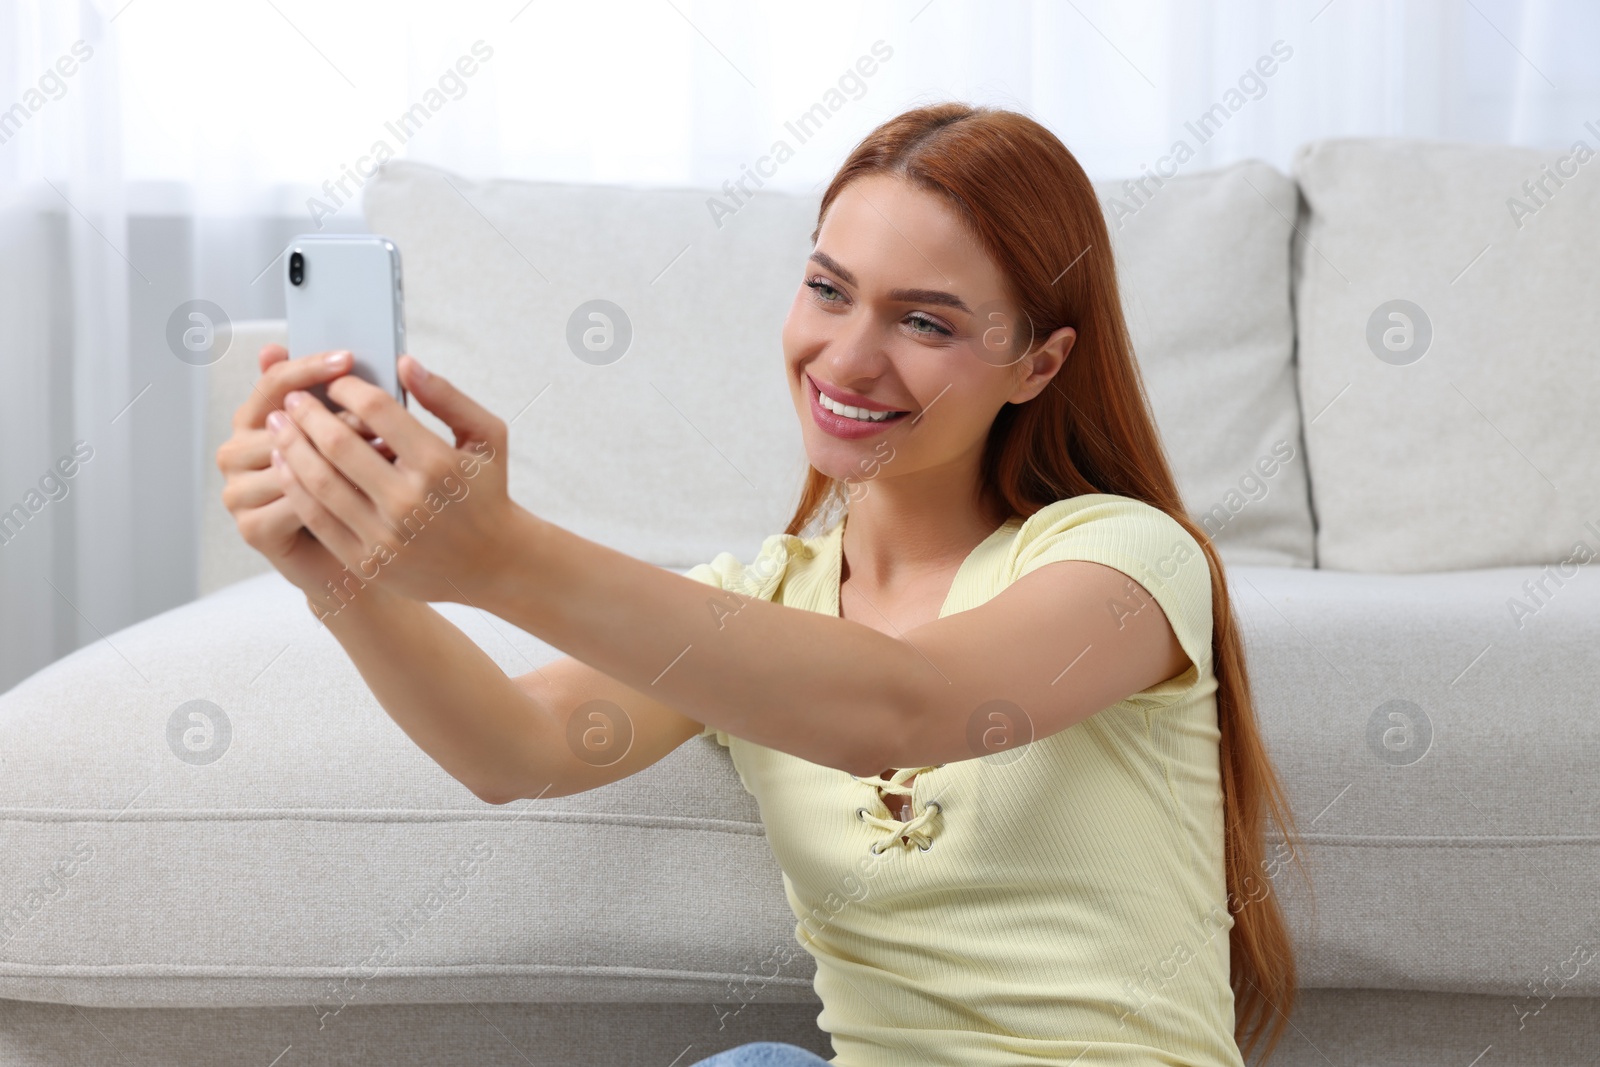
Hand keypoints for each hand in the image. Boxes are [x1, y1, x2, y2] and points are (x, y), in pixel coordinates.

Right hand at [219, 345, 391, 598]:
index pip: (274, 382)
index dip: (310, 368)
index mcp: (254, 419)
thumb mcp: (346, 432)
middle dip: (337, 418)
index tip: (349, 358)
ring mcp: (238, 491)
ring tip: (387, 451)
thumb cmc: (353, 486)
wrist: (356, 551)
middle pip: (285, 422)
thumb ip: (332, 392)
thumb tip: (331, 350)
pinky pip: (293, 503)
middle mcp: (236, 451)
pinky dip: (333, 496)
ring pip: (291, 463)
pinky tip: (369, 490)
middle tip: (382, 415)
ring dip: (341, 457)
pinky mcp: (252, 528)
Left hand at [266, 354, 515, 606]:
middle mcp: (409, 501)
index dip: (348, 388)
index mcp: (439, 465)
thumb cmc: (486, 492)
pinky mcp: (367, 561)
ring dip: (290, 447)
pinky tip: (284, 465)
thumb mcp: (488, 437)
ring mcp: (385, 535)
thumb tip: (404, 363)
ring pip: (319, 481)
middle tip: (293, 398)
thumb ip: (448, 397)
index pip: (377, 410)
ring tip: (279, 425)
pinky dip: (294, 486)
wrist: (492, 563)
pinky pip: (316, 518)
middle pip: (338, 444)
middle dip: (307, 413)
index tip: (335, 382)